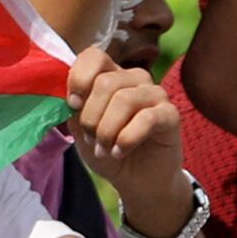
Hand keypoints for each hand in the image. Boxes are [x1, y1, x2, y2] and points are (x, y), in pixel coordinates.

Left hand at [62, 46, 196, 232]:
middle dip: (91, 117)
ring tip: (104, 149)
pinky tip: (120, 152)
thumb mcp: (82, 130)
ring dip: (107, 131)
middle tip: (91, 140)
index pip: (94, 56)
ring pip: (125, 99)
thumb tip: (65, 95)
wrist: (137, 181)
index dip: (79, 78)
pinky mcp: (170, 114)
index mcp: (111, 76)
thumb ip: (74, 108)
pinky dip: (127, 139)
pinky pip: (146, 119)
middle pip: (106, 82)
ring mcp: (155, 94)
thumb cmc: (108, 150)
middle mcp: (135, 79)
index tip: (72, 105)